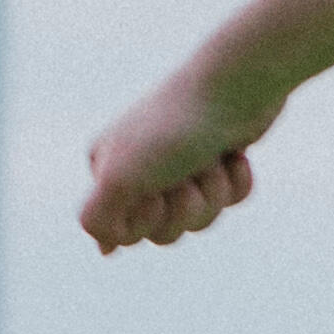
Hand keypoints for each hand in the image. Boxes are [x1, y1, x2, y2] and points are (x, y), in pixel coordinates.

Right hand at [79, 71, 271, 251]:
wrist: (234, 85)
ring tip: (211, 159)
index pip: (124, 234)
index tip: (153, 192)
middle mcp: (139, 167)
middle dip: (185, 209)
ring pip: (201, 218)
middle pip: (165, 232)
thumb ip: (97, 218)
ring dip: (212, 193)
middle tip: (185, 174)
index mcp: (105, 169)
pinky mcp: (218, 160)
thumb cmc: (172, 129)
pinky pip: (230, 199)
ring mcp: (181, 164)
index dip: (147, 222)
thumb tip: (105, 247)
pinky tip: (233, 155)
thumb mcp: (119, 178)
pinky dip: (236, 182)